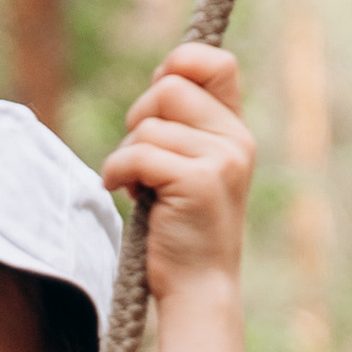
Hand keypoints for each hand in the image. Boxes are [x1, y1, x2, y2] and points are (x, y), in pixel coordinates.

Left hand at [102, 45, 252, 304]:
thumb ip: (183, 126)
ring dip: (126, 154)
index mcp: (235, 131)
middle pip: (169, 87)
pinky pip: (138, 153)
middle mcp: (235, 140)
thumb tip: (160, 77)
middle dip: (139, 116)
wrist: (198, 289)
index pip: (216, 62)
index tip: (156, 103)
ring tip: (137, 187)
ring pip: (148, 124)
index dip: (178, 65)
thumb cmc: (183, 230)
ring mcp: (220, 161)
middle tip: (139, 157)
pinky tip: (120, 191)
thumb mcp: (191, 167)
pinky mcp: (198, 182)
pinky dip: (117, 171)